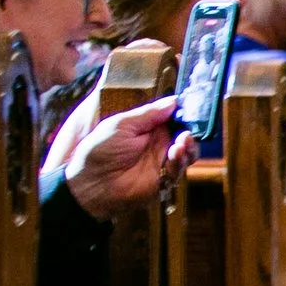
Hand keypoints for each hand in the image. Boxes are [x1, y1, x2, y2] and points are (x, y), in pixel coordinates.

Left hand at [65, 96, 196, 219]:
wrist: (92, 184)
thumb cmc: (99, 152)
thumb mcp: (121, 125)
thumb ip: (149, 114)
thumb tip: (173, 101)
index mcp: (147, 128)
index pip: (173, 118)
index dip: (184, 114)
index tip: (193, 109)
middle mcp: (157, 144)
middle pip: (185, 135)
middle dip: (191, 131)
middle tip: (189, 130)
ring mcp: (161, 162)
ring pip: (187, 153)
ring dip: (188, 147)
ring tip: (182, 143)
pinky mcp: (164, 179)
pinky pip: (179, 169)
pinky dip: (180, 161)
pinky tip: (174, 155)